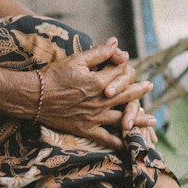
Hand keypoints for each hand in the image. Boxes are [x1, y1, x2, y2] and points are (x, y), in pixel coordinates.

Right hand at [36, 38, 152, 149]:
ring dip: (139, 118)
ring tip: (152, 120)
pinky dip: (118, 142)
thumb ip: (99, 53)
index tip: (130, 65)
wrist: (34, 97)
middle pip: (126, 96)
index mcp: (99, 82)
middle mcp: (101, 101)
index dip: (125, 68)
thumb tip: (116, 42)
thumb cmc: (53, 76)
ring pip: (122, 118)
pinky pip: (106, 138)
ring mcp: (94, 117)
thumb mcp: (76, 60)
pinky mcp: (85, 129)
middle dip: (139, 91)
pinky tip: (129, 145)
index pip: (120, 74)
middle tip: (150, 87)